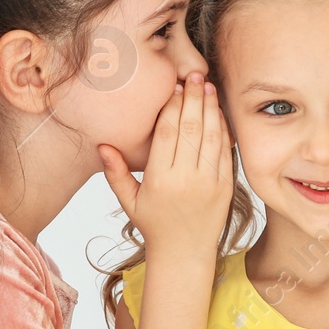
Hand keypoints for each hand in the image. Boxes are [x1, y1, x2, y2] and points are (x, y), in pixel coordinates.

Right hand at [99, 76, 232, 255]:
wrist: (185, 252)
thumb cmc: (154, 224)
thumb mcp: (129, 200)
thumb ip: (115, 173)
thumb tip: (102, 145)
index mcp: (160, 180)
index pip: (168, 133)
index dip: (172, 106)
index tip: (174, 87)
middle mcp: (186, 179)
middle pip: (191, 129)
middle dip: (193, 99)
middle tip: (194, 75)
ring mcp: (209, 182)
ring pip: (211, 136)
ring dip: (211, 108)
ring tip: (207, 86)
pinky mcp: (225, 186)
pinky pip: (226, 151)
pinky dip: (224, 129)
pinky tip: (219, 112)